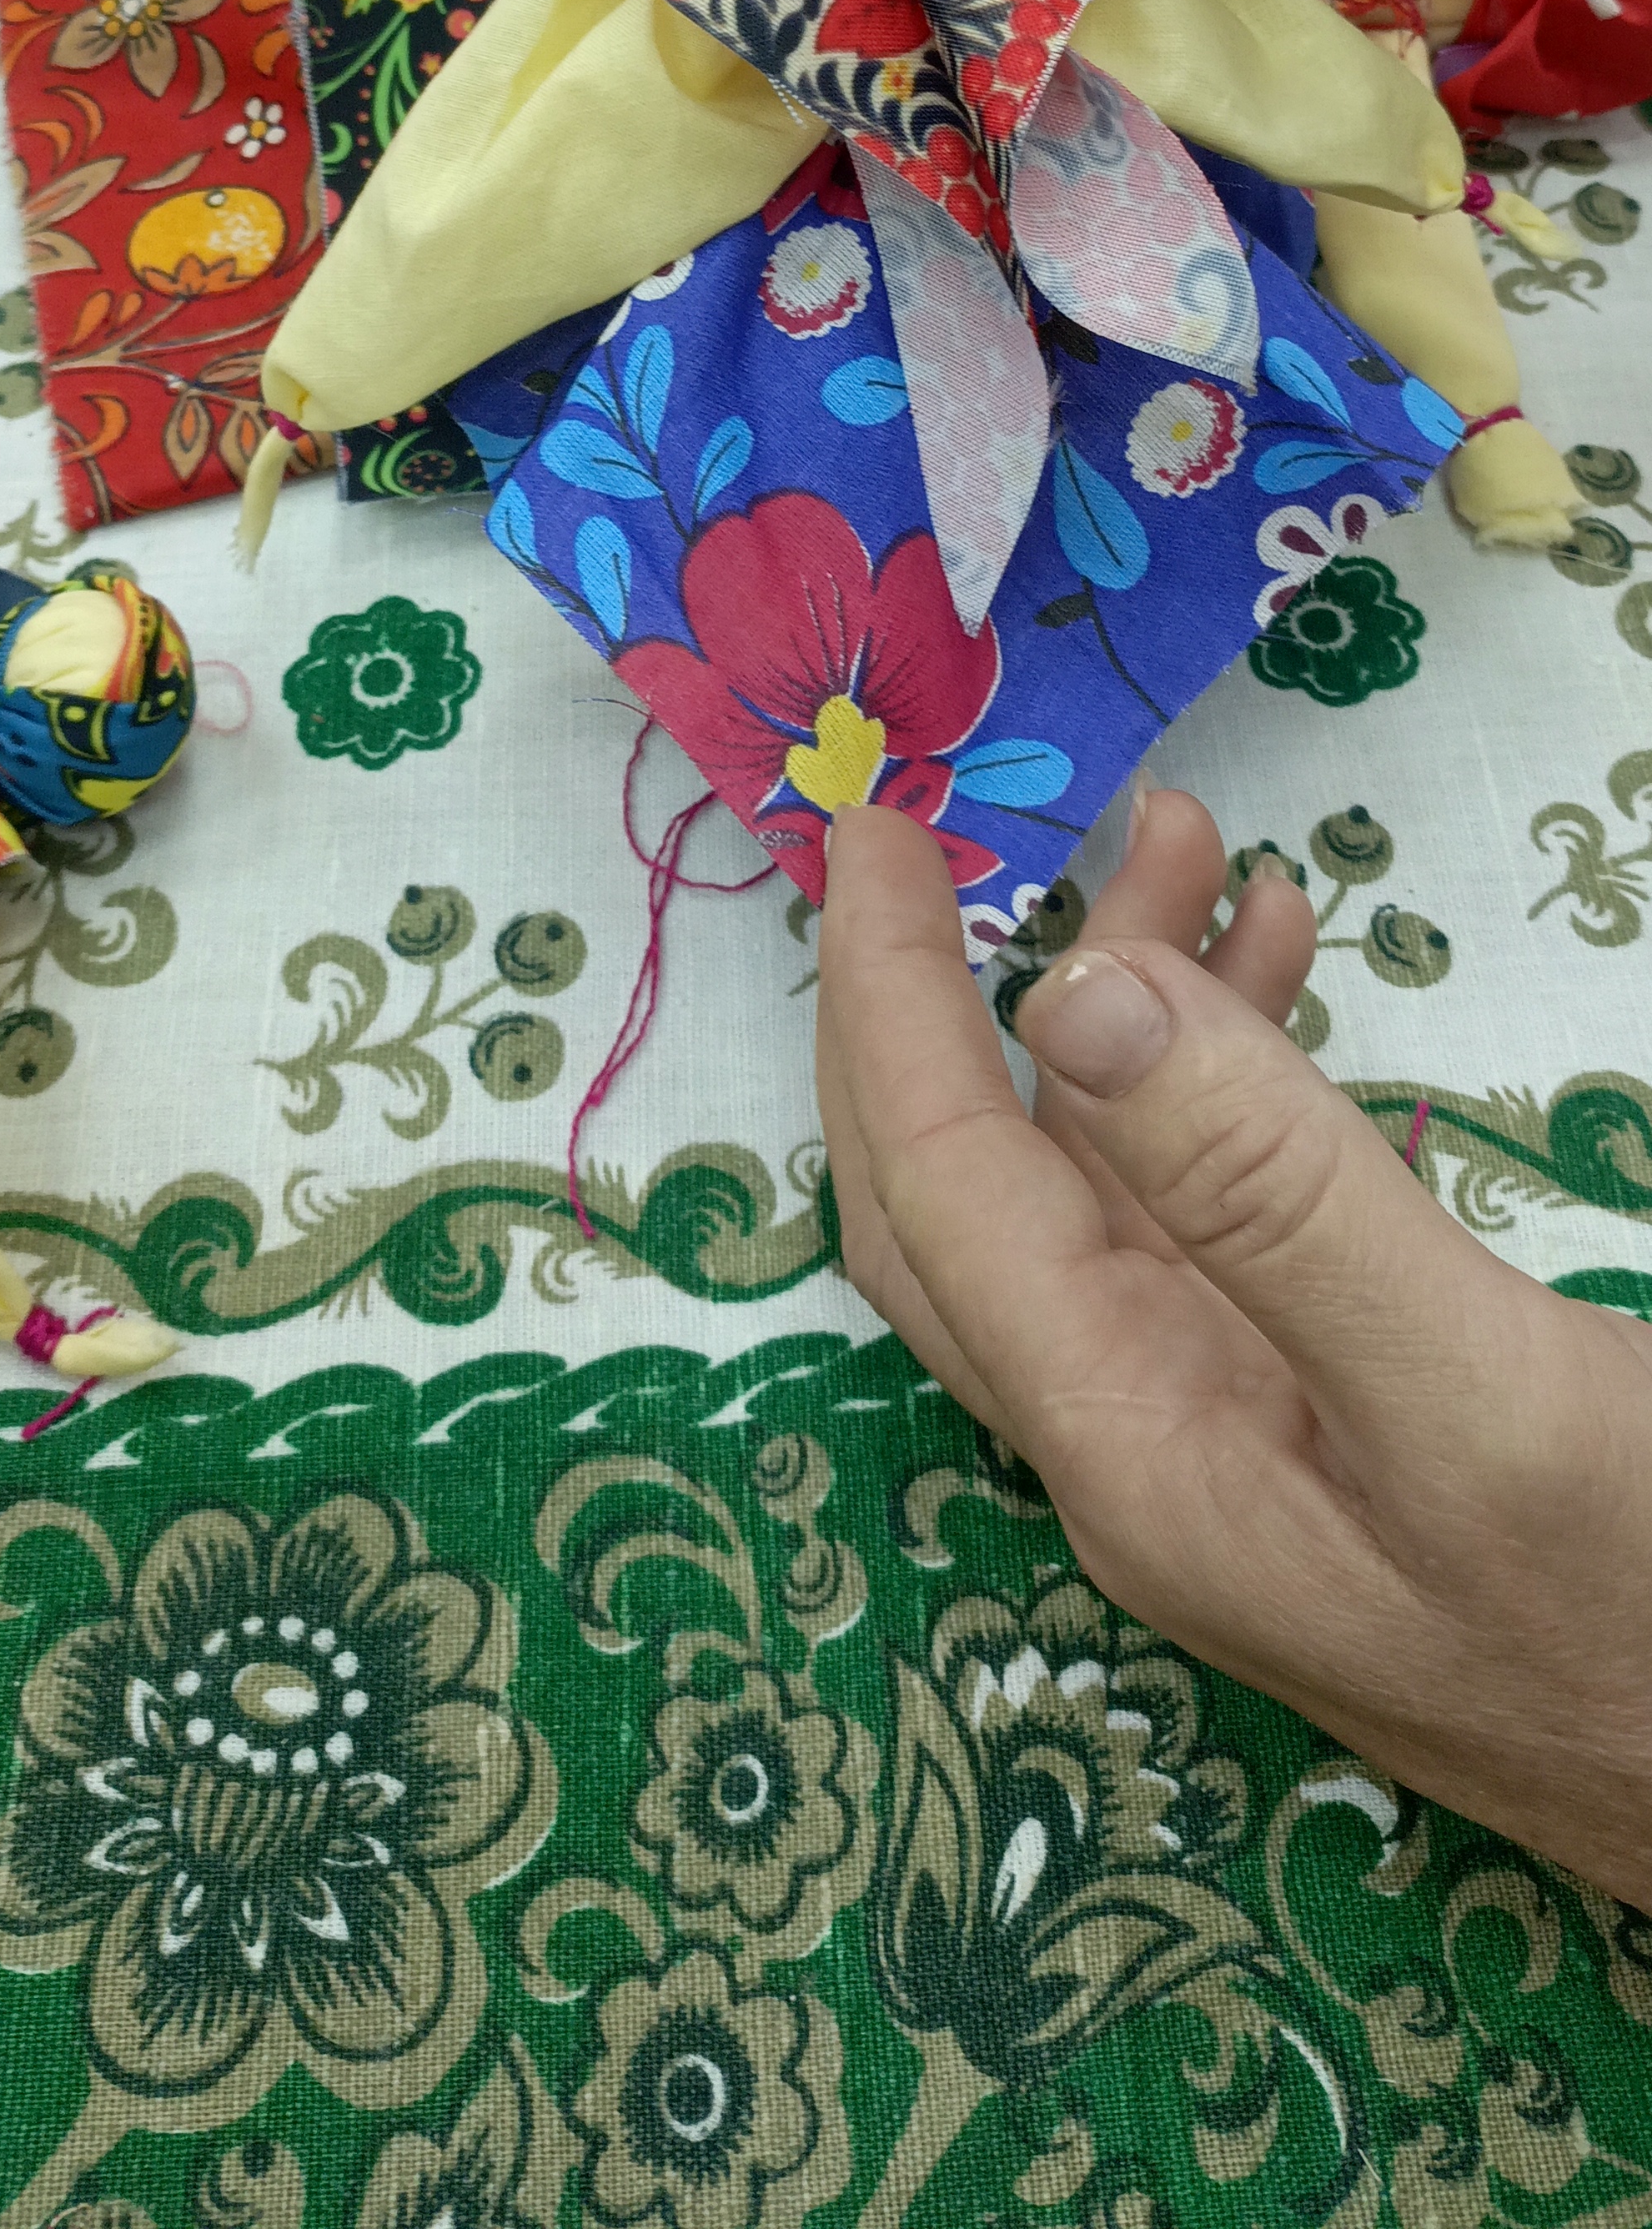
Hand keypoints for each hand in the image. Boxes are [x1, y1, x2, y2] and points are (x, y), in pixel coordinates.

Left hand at [818, 786, 1651, 1905]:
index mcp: (1133, 1450)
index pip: (939, 1185)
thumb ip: (1271, 1198)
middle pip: (980, 1185)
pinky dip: (1239, 1092)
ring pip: (1112, 1192)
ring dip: (1138, 1018)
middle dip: (984, 986)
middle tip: (1037, 824)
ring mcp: (1232, 1446)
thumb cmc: (1646, 1617)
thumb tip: (1074, 998)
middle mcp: (1143, 1450)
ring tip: (1221, 861)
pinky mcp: (1328, 1436)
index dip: (885, 997)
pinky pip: (1221, 1233)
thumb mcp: (1473, 1395)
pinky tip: (1295, 1001)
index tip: (867, 828)